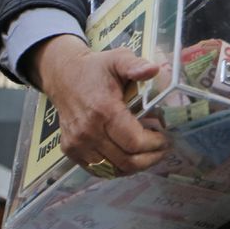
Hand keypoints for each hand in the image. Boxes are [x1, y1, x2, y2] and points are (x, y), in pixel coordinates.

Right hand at [30, 34, 168, 174]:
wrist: (63, 75)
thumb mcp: (118, 59)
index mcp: (103, 110)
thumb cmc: (96, 68)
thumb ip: (135, 65)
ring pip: (113, 169)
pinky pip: (98, 170)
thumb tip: (154, 70)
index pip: (134, 142)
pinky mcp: (70, 150)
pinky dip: (117, 168)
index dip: (155, 144)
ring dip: (136, 166)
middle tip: (163, 148)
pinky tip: (130, 157)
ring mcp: (77, 144)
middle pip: (126, 161)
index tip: (166, 137)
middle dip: (150, 158)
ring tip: (150, 154)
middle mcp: (88, 131)